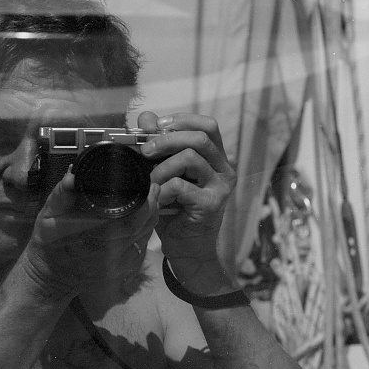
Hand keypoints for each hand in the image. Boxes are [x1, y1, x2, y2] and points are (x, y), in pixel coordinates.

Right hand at [20, 169, 159, 298]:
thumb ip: (61, 196)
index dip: (144, 202)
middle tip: (152, 187)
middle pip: (142, 226)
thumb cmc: (49, 244)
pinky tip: (141, 218)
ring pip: (145, 235)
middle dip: (152, 205)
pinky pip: (141, 245)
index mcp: (94, 237)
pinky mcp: (125, 269)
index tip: (147, 185)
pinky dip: (144, 229)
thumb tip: (73, 175)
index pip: (129, 220)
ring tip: (150, 199)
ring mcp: (120, 264)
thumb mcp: (47, 217)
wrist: (52, 276)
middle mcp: (111, 252)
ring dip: (151, 216)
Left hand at [137, 112, 236, 286]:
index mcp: (215, 157)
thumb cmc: (175, 211)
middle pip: (200, 136)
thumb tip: (146, 118)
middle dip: (166, 139)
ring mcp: (220, 187)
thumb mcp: (165, 174)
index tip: (156, 128)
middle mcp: (224, 169)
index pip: (207, 125)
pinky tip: (157, 200)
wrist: (187, 250)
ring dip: (162, 166)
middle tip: (145, 151)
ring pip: (191, 157)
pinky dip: (162, 190)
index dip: (182, 120)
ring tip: (151, 180)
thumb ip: (158, 146)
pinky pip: (182, 186)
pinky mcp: (212, 204)